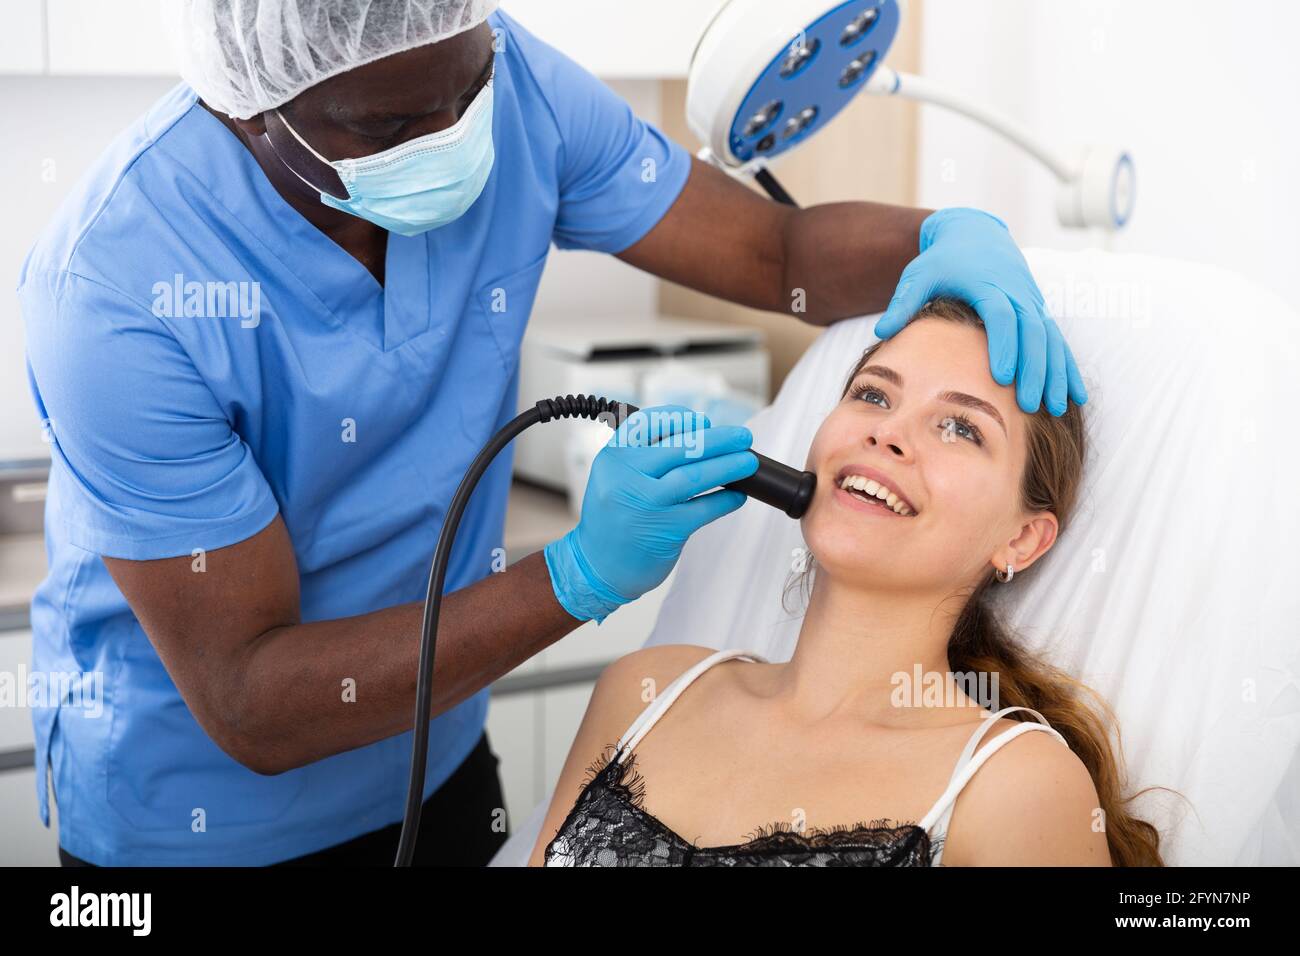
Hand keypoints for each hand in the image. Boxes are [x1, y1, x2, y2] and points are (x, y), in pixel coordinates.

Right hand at [543, 405, 757, 623]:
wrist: (596, 567)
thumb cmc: (612, 519)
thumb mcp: (613, 477)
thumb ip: (643, 456)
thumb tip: (697, 437)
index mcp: (613, 456)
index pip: (650, 423)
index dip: (682, 418)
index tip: (702, 422)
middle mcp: (627, 475)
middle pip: (683, 446)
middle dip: (720, 439)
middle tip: (742, 437)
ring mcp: (647, 502)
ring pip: (697, 475)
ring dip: (730, 466)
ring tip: (749, 462)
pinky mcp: (666, 529)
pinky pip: (705, 508)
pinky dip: (726, 500)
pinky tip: (737, 496)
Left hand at [875, 207, 1087, 415]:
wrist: (974, 234)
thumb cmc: (942, 259)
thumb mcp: (919, 274)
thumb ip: (903, 302)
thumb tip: (881, 332)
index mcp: (989, 284)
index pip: (1002, 316)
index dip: (1004, 345)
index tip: (1002, 377)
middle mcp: (1018, 293)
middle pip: (1033, 332)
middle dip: (1034, 369)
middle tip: (1028, 404)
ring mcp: (1032, 302)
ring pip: (1051, 339)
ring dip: (1056, 373)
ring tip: (1057, 407)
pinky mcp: (1039, 311)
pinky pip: (1058, 341)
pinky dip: (1068, 367)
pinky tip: (1075, 395)